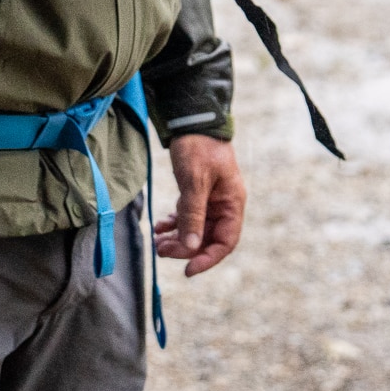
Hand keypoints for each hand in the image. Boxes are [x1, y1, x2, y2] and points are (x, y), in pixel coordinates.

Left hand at [156, 133, 245, 275]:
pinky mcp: (197, 193)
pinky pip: (187, 216)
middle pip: (207, 238)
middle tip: (162, 250)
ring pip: (195, 229)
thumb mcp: (195, 181)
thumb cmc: (198, 147)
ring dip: (177, 239)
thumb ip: (193, 214)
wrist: (191, 120)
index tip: (187, 270)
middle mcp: (224, 205)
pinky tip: (160, 227)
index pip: (225, 242)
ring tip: (157, 243)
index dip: (208, 259)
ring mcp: (210, 200)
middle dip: (186, 248)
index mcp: (232, 203)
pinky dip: (174, 224)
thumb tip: (190, 247)